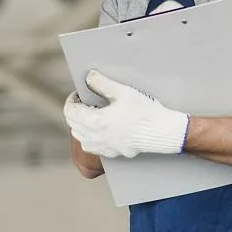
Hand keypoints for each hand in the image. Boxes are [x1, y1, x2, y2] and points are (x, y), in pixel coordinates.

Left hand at [63, 70, 189, 158]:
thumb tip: (88, 77)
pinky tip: (101, 129)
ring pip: (80, 138)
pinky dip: (90, 137)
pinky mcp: (113, 153)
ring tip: (92, 114)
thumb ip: (102, 83)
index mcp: (96, 122)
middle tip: (86, 101)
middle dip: (75, 111)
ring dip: (80, 125)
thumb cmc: (144, 111)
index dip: (72, 100)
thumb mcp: (123, 92)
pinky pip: (92, 147)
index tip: (80, 93)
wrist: (162, 131)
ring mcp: (104, 148)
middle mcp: (97, 138)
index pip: (70, 112)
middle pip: (72, 125)